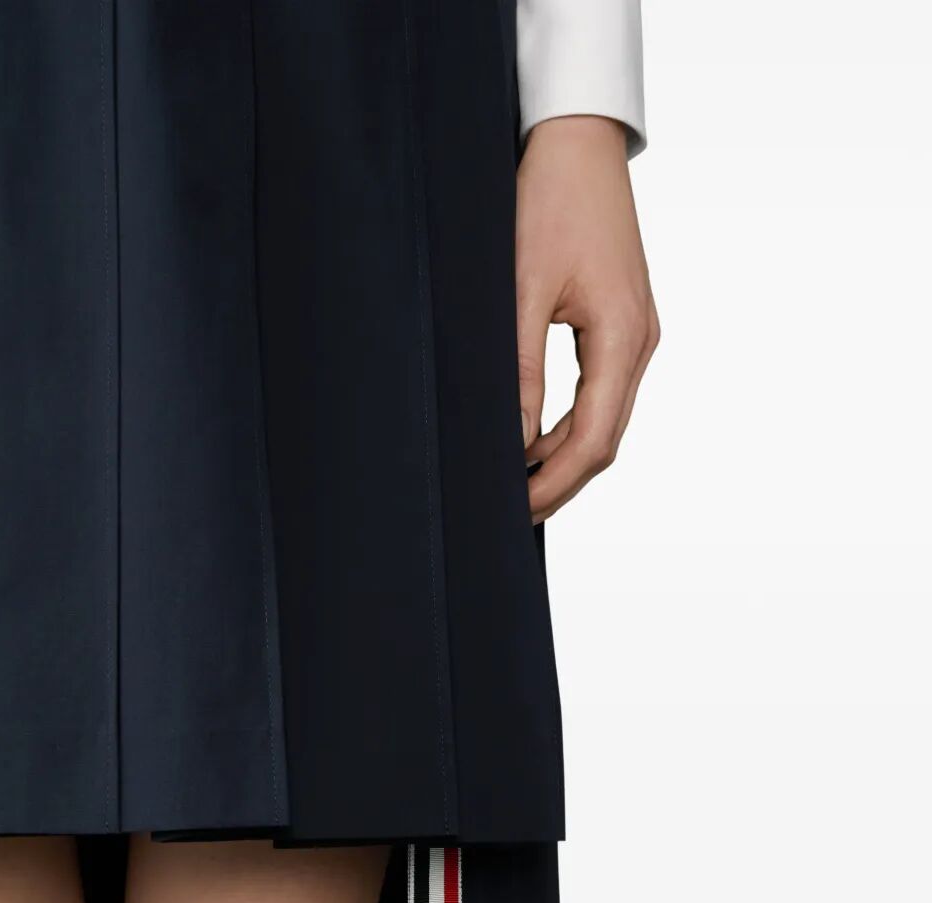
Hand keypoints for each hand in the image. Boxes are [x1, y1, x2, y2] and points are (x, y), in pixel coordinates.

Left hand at [516, 116, 658, 521]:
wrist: (579, 143)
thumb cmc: (549, 201)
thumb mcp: (522, 288)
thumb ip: (518, 370)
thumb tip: (514, 441)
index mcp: (622, 337)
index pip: (593, 440)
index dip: (555, 485)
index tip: (516, 511)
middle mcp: (640, 344)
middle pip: (604, 441)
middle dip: (559, 482)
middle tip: (510, 512)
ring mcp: (636, 336)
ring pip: (603, 421)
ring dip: (562, 457)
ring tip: (516, 483)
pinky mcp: (622, 325)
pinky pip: (600, 394)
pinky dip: (569, 425)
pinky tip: (533, 439)